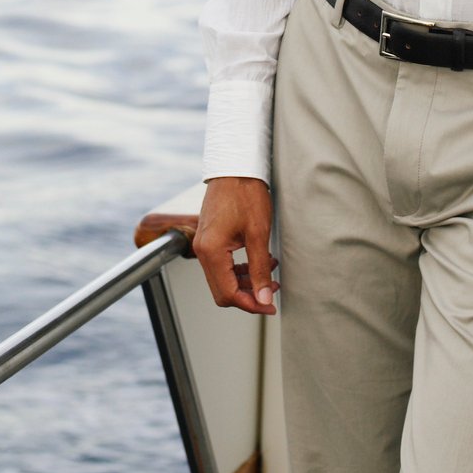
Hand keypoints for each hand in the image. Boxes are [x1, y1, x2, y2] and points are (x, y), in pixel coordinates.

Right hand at [192, 176, 279, 314]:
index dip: (250, 304)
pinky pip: (221, 265)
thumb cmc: (245, 194)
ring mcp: (203, 244)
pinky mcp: (208, 238)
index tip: (269, 305)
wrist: (234, 167)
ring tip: (269, 274)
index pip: (228, 294)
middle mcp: (202, 250)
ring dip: (246, 282)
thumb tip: (262, 297)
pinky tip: (259, 262)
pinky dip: (240, 270)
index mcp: (211, 251)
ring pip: (222, 279)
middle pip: (222, 291)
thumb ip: (260, 269)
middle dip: (248, 295)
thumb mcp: (258, 234)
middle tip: (271, 292)